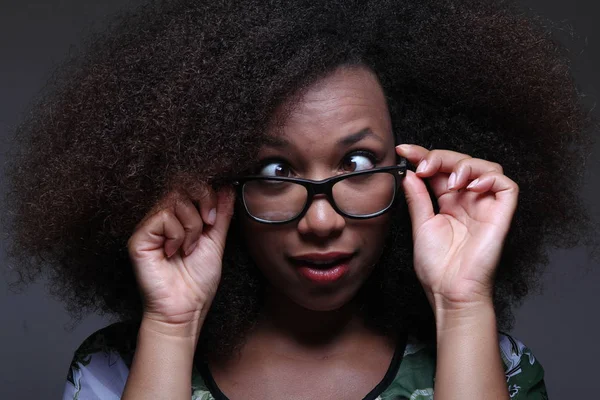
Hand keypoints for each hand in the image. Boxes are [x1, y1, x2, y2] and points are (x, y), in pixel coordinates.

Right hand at [127, 185, 234, 328]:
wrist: (186, 308)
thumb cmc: (198, 282)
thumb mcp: (216, 241)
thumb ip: (221, 214)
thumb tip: (228, 187)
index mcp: (181, 218)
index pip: (191, 186)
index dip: (207, 193)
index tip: (215, 216)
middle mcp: (163, 219)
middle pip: (182, 186)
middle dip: (203, 202)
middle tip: (207, 225)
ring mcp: (150, 227)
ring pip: (174, 199)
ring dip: (191, 225)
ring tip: (188, 248)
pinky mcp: (139, 237)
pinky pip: (163, 217)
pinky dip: (177, 235)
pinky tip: (173, 252)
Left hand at [396, 145, 518, 310]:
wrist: (450, 292)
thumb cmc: (437, 267)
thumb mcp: (421, 225)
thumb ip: (418, 198)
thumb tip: (408, 174)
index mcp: (448, 203)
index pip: (440, 170)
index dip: (424, 156)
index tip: (403, 150)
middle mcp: (468, 201)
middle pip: (461, 163)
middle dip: (440, 157)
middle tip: (422, 164)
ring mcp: (485, 207)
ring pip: (486, 168)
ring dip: (465, 164)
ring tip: (449, 179)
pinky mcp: (501, 215)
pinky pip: (506, 186)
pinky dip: (490, 178)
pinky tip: (471, 185)